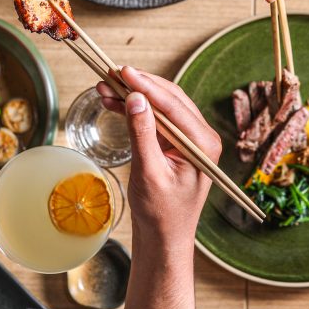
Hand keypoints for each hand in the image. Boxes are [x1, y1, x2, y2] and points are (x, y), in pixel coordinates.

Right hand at [97, 66, 221, 249]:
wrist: (164, 237)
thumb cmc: (161, 213)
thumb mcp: (149, 172)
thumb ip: (142, 134)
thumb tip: (135, 99)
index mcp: (203, 144)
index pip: (174, 105)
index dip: (147, 85)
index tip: (124, 71)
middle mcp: (201, 138)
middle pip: (169, 99)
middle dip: (138, 85)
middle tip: (110, 73)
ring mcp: (188, 140)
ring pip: (160, 106)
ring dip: (134, 95)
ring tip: (104, 86)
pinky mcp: (174, 144)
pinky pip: (154, 119)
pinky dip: (134, 110)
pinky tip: (113, 102)